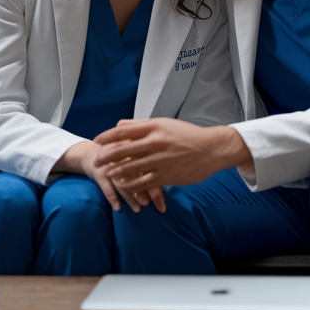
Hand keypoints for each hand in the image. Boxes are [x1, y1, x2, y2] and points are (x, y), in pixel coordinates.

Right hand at [53, 140, 164, 212]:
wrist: (94, 154)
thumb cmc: (122, 158)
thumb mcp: (136, 155)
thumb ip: (153, 163)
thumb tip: (176, 178)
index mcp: (138, 148)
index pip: (153, 165)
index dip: (161, 183)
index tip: (165, 202)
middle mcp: (125, 154)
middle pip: (139, 172)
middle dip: (147, 190)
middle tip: (155, 206)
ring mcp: (110, 162)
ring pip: (123, 180)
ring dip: (131, 195)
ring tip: (139, 208)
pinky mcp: (98, 169)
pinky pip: (105, 185)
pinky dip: (112, 197)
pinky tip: (118, 208)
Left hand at [94, 119, 253, 193]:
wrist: (212, 149)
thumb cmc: (188, 135)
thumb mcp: (164, 124)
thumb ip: (140, 125)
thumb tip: (119, 125)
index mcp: (154, 127)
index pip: (123, 131)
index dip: (107, 136)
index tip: (97, 141)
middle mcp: (155, 142)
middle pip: (122, 150)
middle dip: (106, 156)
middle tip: (96, 160)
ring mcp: (160, 159)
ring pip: (130, 167)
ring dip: (116, 171)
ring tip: (107, 173)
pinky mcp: (166, 175)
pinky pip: (142, 181)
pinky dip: (130, 183)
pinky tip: (123, 185)